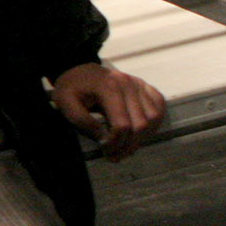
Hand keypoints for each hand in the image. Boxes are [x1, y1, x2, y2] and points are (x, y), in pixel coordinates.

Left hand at [51, 62, 166, 160]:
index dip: (116, 143)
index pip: (122, 124)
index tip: (105, 151)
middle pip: (140, 124)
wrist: (77, 69)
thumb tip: (104, 139)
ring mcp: (139, 84)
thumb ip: (83, 122)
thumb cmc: (71, 87)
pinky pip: (159, 107)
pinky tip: (139, 133)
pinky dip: (154, 123)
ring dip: (142, 138)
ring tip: (125, 147)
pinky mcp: (145, 87)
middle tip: (115, 156)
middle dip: (129, 146)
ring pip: (153, 118)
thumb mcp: (66, 104)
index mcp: (109, 88)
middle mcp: (129, 84)